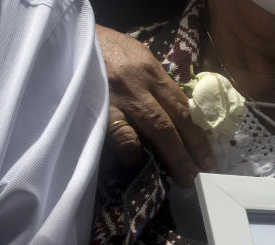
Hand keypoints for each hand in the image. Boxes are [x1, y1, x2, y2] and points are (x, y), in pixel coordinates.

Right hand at [96, 24, 214, 184]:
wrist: (66, 38)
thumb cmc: (102, 49)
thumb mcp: (135, 57)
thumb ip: (154, 83)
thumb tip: (174, 114)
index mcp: (151, 70)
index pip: (182, 106)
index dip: (198, 133)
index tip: (208, 156)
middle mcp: (138, 84)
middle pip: (173, 120)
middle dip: (190, 150)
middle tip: (199, 173)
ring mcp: (118, 97)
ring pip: (154, 129)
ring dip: (171, 156)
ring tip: (182, 176)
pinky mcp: (97, 108)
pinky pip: (120, 134)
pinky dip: (131, 151)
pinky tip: (137, 163)